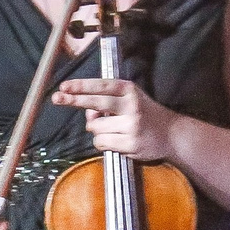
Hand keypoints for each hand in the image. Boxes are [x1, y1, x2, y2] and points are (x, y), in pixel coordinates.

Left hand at [53, 78, 175, 159]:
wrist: (172, 135)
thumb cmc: (146, 115)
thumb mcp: (130, 100)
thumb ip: (108, 102)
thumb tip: (86, 113)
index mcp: (130, 90)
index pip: (102, 86)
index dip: (81, 86)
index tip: (64, 86)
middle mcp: (131, 106)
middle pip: (96, 102)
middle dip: (74, 100)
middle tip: (57, 98)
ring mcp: (131, 125)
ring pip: (95, 128)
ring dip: (97, 130)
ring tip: (114, 131)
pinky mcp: (130, 143)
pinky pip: (101, 143)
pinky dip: (103, 143)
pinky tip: (118, 141)